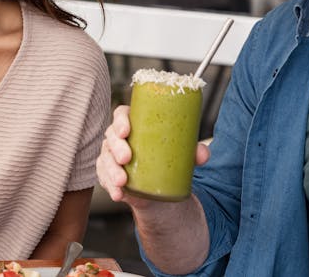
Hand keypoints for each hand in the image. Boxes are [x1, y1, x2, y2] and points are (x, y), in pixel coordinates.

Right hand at [96, 105, 210, 205]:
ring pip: (105, 159)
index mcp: (134, 124)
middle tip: (126, 158)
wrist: (158, 187)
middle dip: (117, 147)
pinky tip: (118, 193)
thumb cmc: (165, 159)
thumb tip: (203, 154)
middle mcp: (118, 138)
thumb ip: (192, 151)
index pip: (121, 115)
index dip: (120, 120)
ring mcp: (111, 156)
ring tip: (122, 181)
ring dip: (112, 170)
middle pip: (111, 136)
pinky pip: (104, 178)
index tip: (126, 130)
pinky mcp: (107, 174)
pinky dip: (110, 186)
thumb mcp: (180, 153)